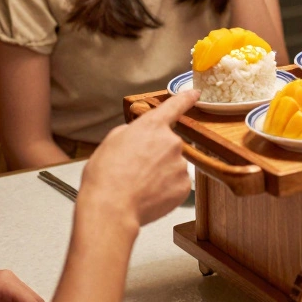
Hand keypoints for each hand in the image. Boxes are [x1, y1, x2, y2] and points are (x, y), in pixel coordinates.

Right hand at [79, 89, 198, 228]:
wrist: (111, 208)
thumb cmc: (105, 176)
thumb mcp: (111, 142)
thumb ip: (132, 132)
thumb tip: (139, 136)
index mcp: (152, 126)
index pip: (174, 106)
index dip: (186, 98)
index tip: (195, 93)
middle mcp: (171, 141)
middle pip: (167, 145)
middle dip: (155, 155)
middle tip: (134, 170)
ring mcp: (180, 164)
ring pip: (171, 166)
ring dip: (159, 174)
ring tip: (138, 185)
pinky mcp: (184, 185)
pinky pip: (176, 184)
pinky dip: (164, 189)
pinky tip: (148, 195)